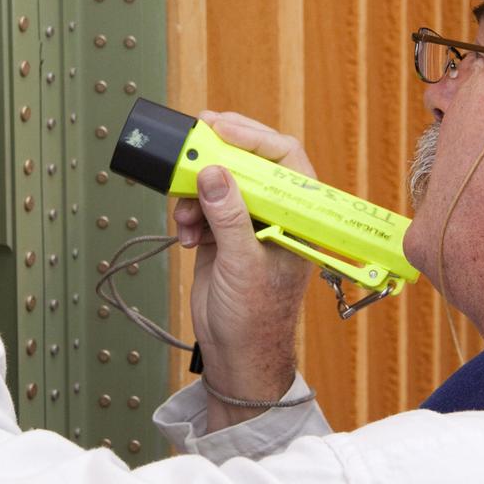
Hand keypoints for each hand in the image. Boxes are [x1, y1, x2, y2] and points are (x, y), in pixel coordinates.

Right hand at [173, 111, 316, 429]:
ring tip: (186, 210)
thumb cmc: (258, 319)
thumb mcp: (243, 263)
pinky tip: (187, 233)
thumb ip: (229, 215)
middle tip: (194, 137)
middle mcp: (275, 214)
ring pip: (221, 182)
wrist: (236, 356)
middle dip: (220, 152)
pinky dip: (189, 214)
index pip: (285, 159)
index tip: (222, 127)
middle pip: (251, 163)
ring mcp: (247, 223)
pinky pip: (203, 206)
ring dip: (198, 190)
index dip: (255, 137)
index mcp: (297, 217)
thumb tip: (214, 172)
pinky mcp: (223, 236)